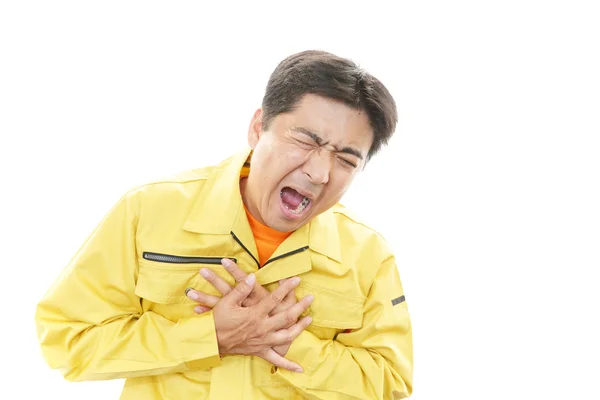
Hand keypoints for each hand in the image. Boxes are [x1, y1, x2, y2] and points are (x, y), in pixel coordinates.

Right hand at [187, 267, 312, 371]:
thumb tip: (253, 277)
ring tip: (308, 320)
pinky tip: (299, 368)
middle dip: (300, 307)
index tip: (296, 279)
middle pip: (286, 317)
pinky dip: (288, 364)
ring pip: (286, 336)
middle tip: (311, 298)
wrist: (210, 342)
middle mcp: (262, 328)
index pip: (274, 298)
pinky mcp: (260, 351)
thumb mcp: (227, 302)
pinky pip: (276, 359)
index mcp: (255, 315)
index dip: (286, 288)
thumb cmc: (217, 320)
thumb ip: (241, 289)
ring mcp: (263, 341)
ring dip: (299, 328)